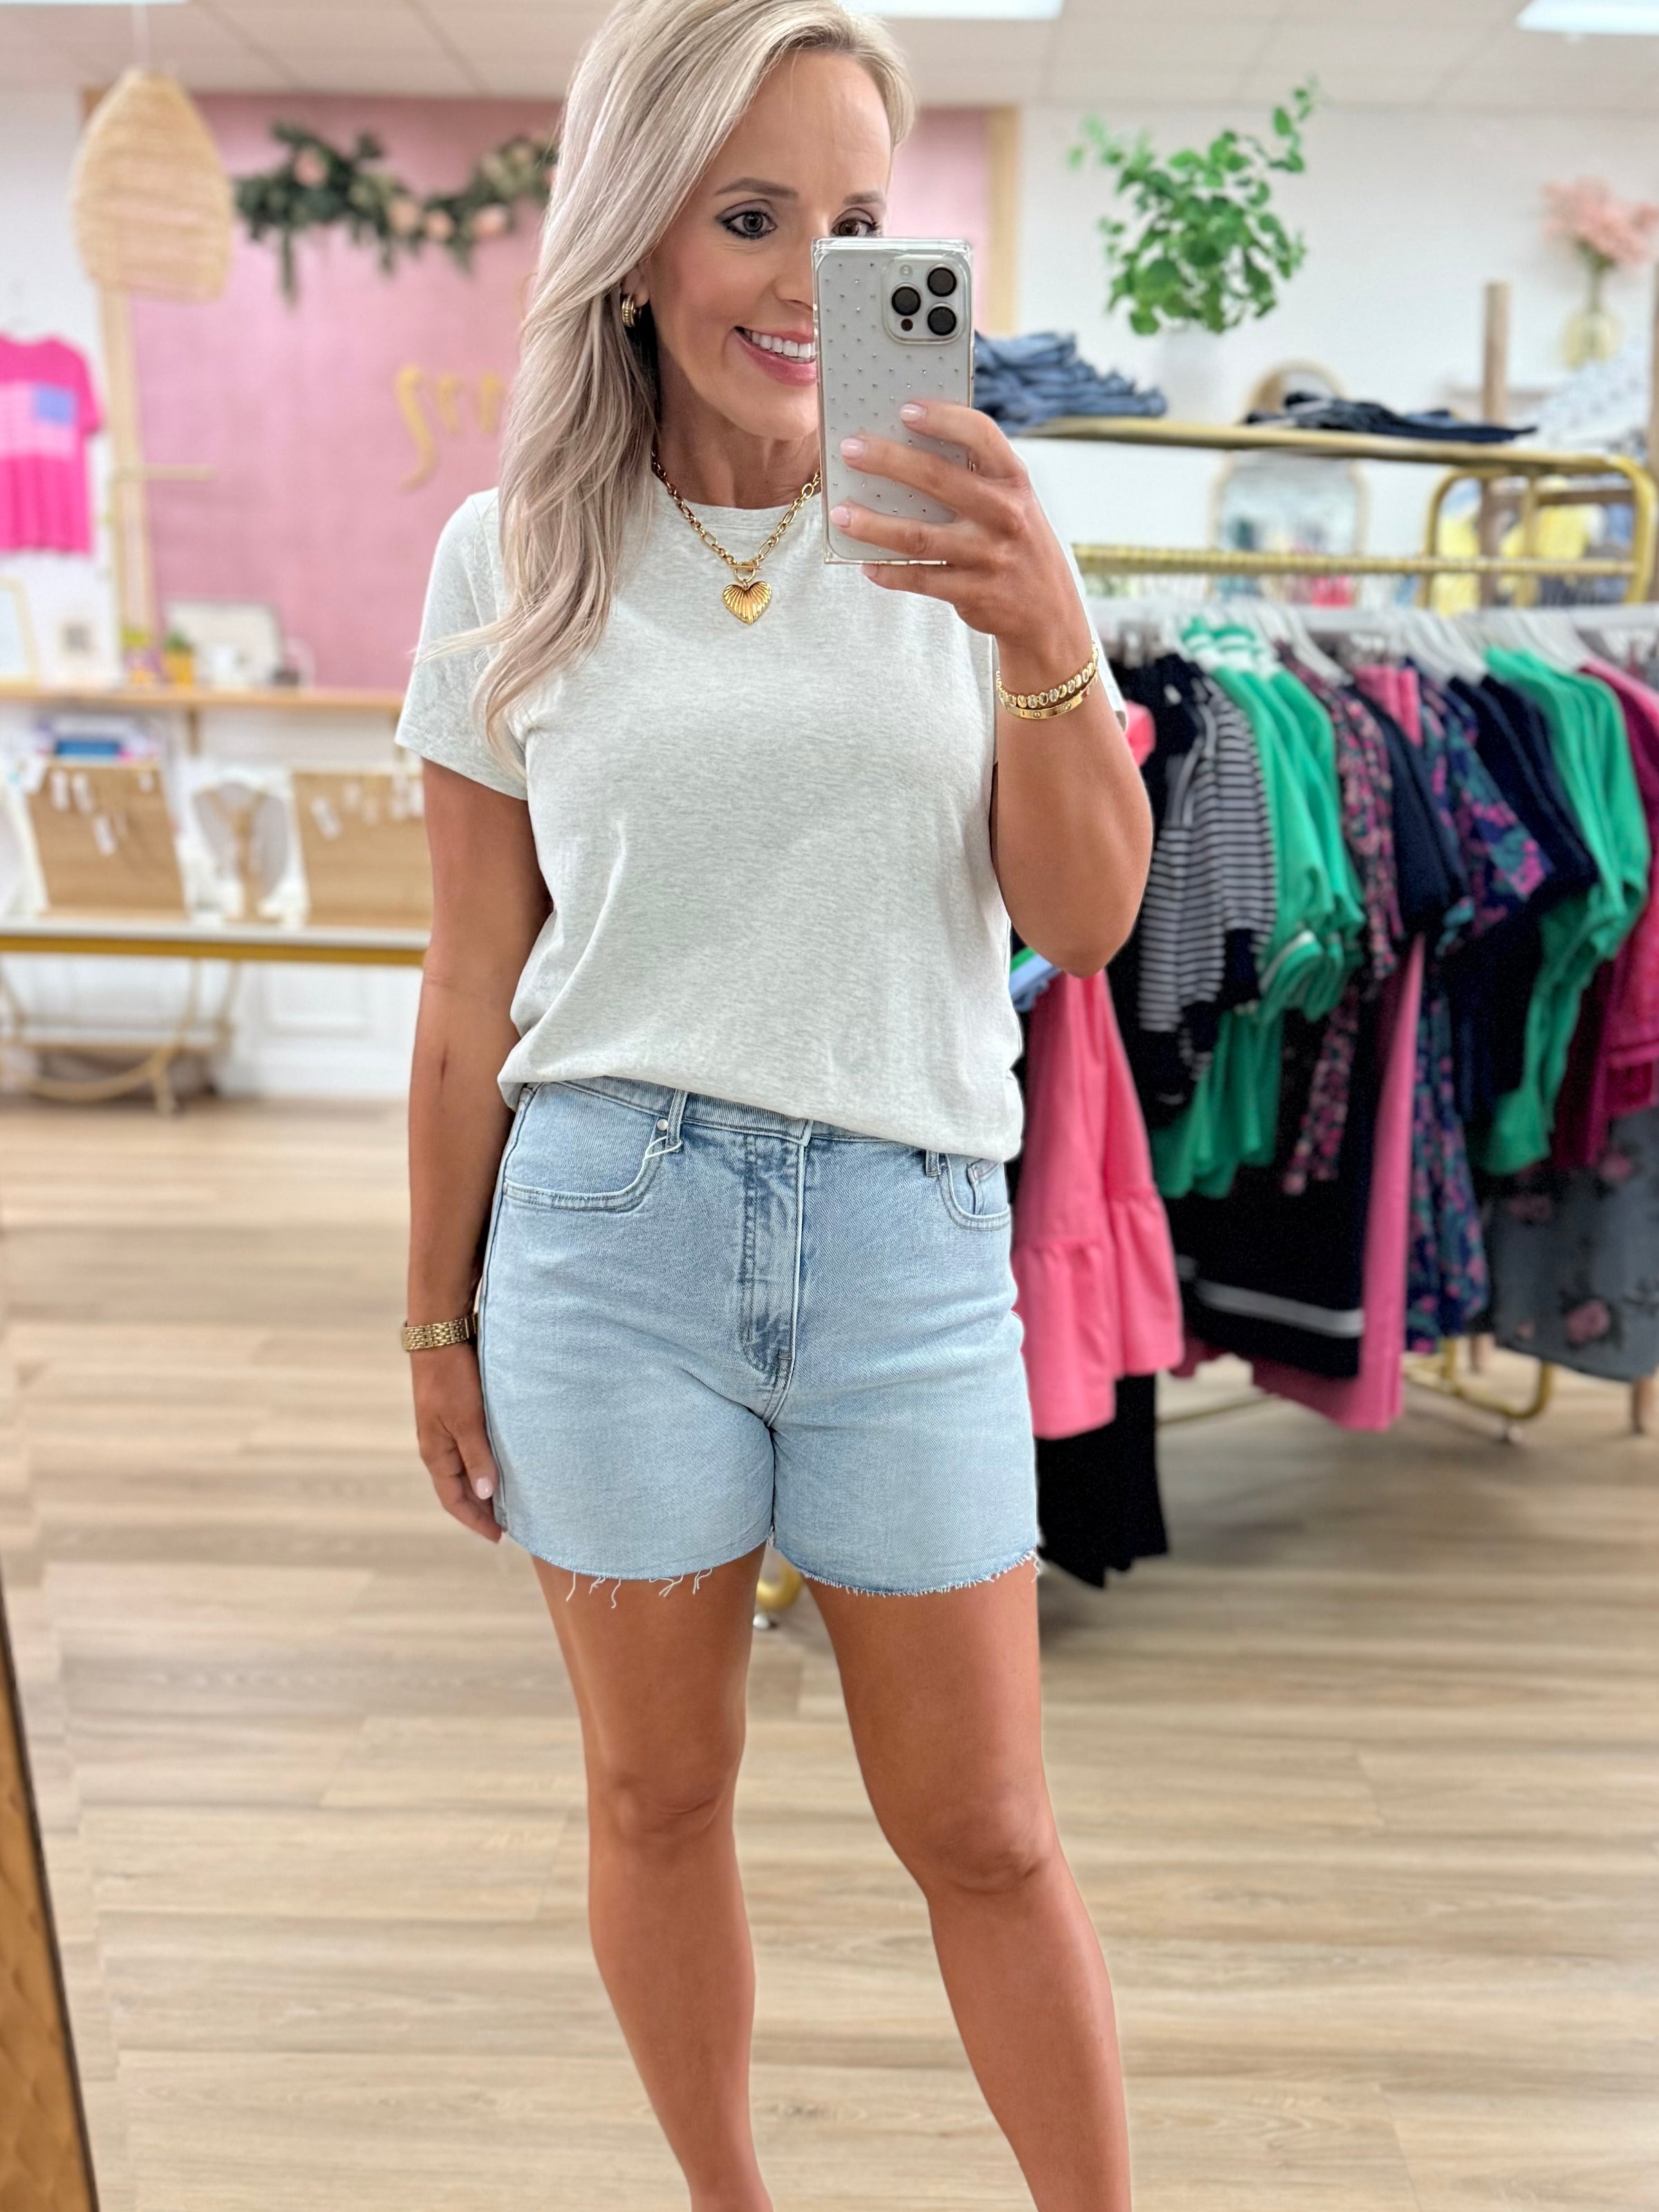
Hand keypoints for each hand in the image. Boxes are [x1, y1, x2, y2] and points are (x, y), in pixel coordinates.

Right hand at [411, 1343, 501, 1542]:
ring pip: (466, 1468)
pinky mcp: (457, 1413)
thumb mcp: (467, 1419)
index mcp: (435, 1453)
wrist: (441, 1334)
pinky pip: (470, 1449)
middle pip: (459, 1488)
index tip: (499, 1536)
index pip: (453, 1500)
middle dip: (481, 1508)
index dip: (475, 1520)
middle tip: (509, 1522)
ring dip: (484, 1486)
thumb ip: (477, 1456)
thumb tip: (485, 1494)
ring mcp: (446, 1430)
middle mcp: (438, 1445)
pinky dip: (485, 1463)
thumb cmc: (452, 1377)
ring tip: (509, 1499)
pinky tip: (503, 1462)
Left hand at [828, 400, 1093, 686]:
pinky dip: (890, 573)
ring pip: (920, 537)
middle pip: (938, 479)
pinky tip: (865, 564)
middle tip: (850, 449)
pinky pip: (921, 579)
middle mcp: (1005, 514)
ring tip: (840, 514)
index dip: (942, 418)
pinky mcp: (973, 593)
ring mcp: (989, 556)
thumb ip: (975, 477)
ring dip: (874, 525)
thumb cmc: (1017, 544)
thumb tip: (907, 449)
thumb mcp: (1013, 502)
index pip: (981, 435)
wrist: (1049, 612)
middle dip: (889, 461)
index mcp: (1014, 480)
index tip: (905, 409)